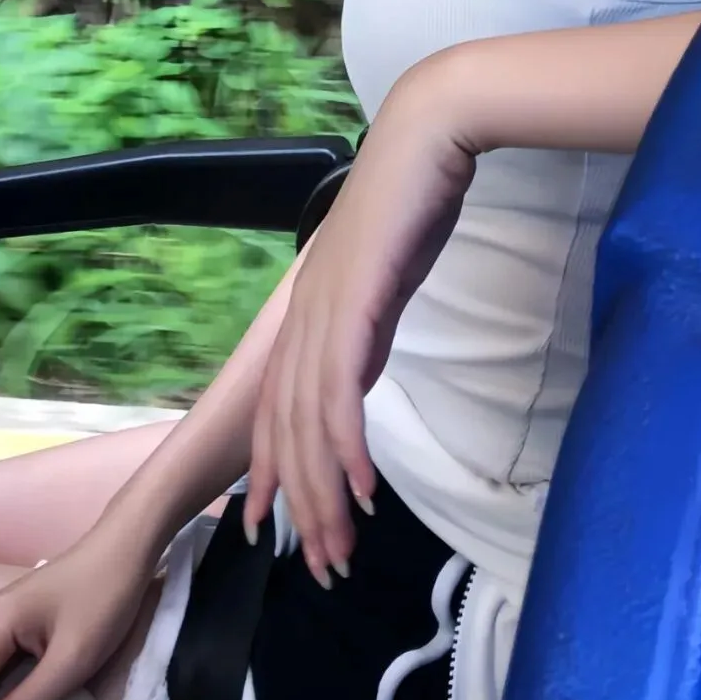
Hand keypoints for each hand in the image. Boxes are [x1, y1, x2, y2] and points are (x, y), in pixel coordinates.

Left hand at [244, 63, 475, 584]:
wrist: (427, 136)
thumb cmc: (414, 197)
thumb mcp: (385, 278)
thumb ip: (367, 326)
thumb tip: (361, 371)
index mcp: (309, 310)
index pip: (277, 406)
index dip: (273, 470)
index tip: (275, 525)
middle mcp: (302, 315)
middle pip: (286, 429)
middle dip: (302, 503)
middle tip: (323, 563)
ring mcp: (322, 308)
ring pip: (306, 423)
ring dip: (323, 492)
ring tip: (341, 546)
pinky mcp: (351, 303)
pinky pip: (339, 391)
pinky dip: (345, 447)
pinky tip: (361, 489)